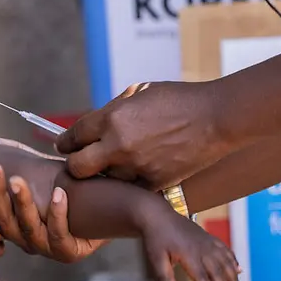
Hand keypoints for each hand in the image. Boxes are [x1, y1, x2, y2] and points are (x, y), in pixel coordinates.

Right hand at [0, 161, 107, 262]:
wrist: (114, 203)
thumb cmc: (74, 184)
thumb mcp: (42, 173)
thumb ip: (20, 165)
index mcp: (14, 222)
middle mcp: (26, 238)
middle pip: (3, 224)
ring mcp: (47, 248)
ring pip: (28, 231)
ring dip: (22, 204)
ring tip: (18, 181)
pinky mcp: (69, 253)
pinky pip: (58, 237)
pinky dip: (58, 215)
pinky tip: (59, 194)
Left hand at [55, 81, 231, 190]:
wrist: (216, 118)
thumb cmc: (178, 99)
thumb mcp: (139, 93)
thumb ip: (114, 111)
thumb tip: (96, 126)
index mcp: (112, 118)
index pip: (73, 136)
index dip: (65, 142)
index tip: (64, 146)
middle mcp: (118, 145)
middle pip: (77, 167)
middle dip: (75, 165)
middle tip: (80, 162)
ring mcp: (136, 167)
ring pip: (106, 180)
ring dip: (107, 173)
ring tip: (117, 165)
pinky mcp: (154, 183)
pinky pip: (132, 187)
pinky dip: (132, 182)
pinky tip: (139, 172)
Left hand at [135, 196, 241, 280]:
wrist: (159, 215)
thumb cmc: (157, 238)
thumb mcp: (156, 258)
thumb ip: (165, 278)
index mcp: (189, 255)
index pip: (201, 278)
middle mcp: (202, 249)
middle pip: (216, 272)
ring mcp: (207, 242)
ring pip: (225, 262)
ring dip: (233, 278)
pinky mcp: (209, 237)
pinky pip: (225, 250)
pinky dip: (233, 261)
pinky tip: (239, 270)